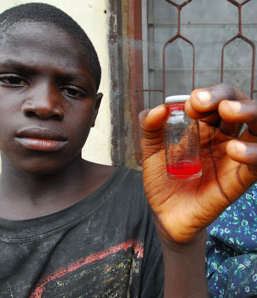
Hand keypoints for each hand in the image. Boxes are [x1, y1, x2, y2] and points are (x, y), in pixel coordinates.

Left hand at [139, 83, 256, 243]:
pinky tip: (233, 150)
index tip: (188, 105)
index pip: (217, 99)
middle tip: (203, 102)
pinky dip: (252, 153)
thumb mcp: (151, 151)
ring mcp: (234, 157)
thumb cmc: (162, 179)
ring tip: (228, 112)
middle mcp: (223, 137)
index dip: (207, 95)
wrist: (165, 213)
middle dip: (226, 96)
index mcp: (204, 127)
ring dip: (249, 112)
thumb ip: (150, 128)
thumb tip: (158, 108)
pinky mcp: (239, 179)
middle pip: (240, 105)